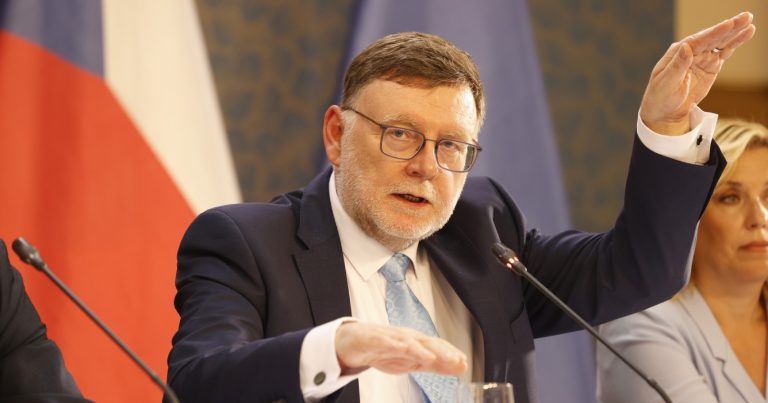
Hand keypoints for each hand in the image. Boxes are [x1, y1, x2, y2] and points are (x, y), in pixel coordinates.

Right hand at [335, 321, 466, 375]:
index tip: (464, 362)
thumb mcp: (413, 362)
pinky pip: (384, 341)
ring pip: (407, 341)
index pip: (437, 347)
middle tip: (455, 360)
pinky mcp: (374, 339)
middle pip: (426, 343)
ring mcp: (391, 337)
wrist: (354, 341)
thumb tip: (461, 367)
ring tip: (431, 357)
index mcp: (417, 343)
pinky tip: (401, 348)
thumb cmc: (385, 351)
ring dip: (420, 349)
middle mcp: (406, 337)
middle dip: (441, 351)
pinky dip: (393, 344)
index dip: (451, 354)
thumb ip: (436, 365)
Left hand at [640, 12, 755, 134]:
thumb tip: (685, 47)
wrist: (666, 110)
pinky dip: (735, 43)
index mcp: (678, 52)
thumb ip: (677, 66)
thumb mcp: (666, 83)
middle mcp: (691, 51)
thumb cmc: (661, 97)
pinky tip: (745, 34)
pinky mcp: (710, 65)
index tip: (728, 24)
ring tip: (749, 21)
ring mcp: (702, 57)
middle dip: (729, 27)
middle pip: (712, 38)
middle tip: (746, 17)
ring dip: (735, 32)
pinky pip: (724, 52)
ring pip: (720, 43)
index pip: (698, 41)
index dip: (714, 33)